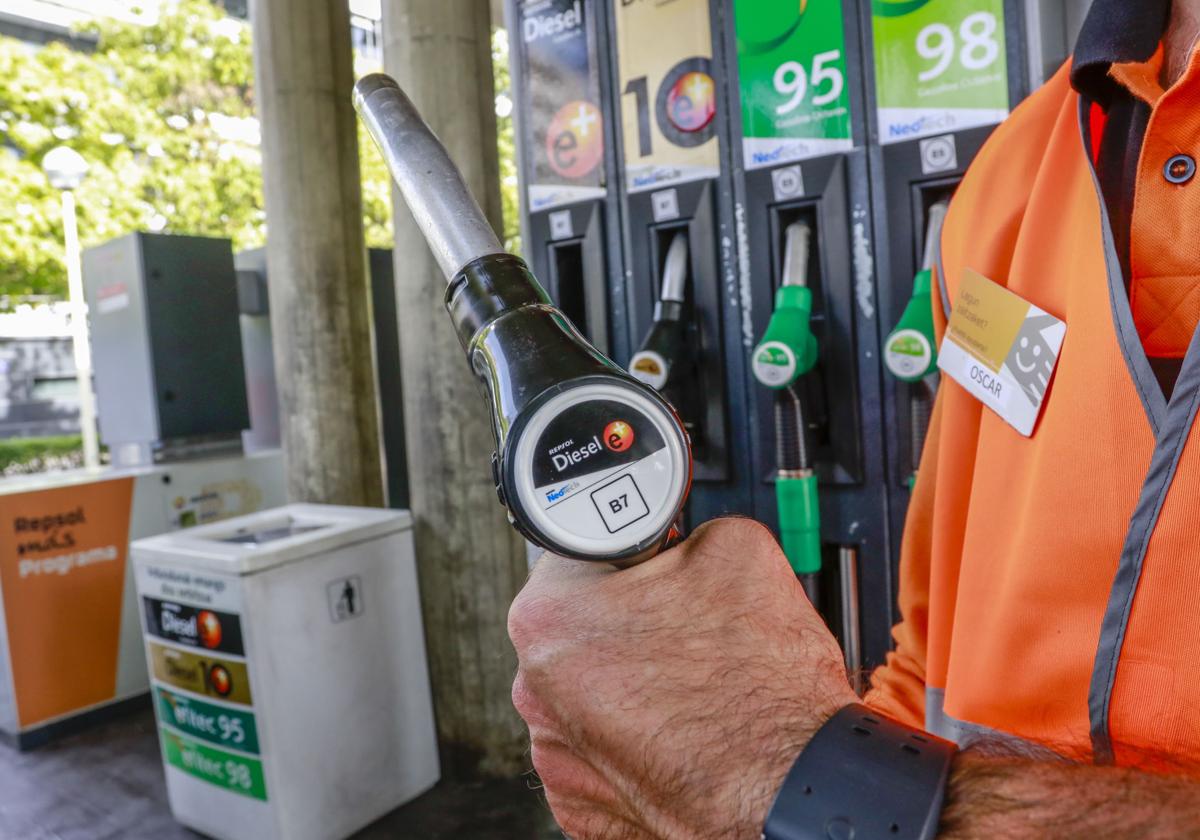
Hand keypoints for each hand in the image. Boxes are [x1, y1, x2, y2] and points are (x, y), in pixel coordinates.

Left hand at [508, 517, 856, 838]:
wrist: (796, 787)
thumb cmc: (763, 690)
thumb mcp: (736, 547)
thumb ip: (684, 530)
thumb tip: (678, 539)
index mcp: (550, 615)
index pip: (579, 550)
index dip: (629, 551)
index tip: (656, 566)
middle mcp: (535, 689)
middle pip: (584, 625)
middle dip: (632, 618)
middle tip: (687, 626)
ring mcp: (557, 754)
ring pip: (594, 690)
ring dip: (633, 681)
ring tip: (693, 684)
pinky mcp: (581, 801)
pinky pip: (604, 747)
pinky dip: (638, 736)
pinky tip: (683, 728)